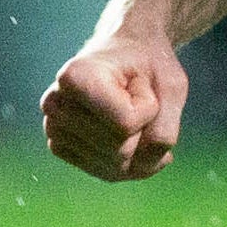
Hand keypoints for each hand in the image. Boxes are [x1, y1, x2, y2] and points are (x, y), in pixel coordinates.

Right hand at [41, 24, 188, 180]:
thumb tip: (139, 168)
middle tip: (133, 96)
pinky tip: (126, 132)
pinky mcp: (60, 146)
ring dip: (137, 143)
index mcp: (75, 77)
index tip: (139, 82)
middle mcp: (55, 103)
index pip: (126, 124)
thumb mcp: (173, 86)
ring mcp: (53, 127)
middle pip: (119, 150)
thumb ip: (164, 130)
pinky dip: (129, 160)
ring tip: (125, 108)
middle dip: (144, 128)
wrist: (128, 53)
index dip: (150, 108)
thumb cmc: (150, 64)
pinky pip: (107, 173)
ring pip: (115, 166)